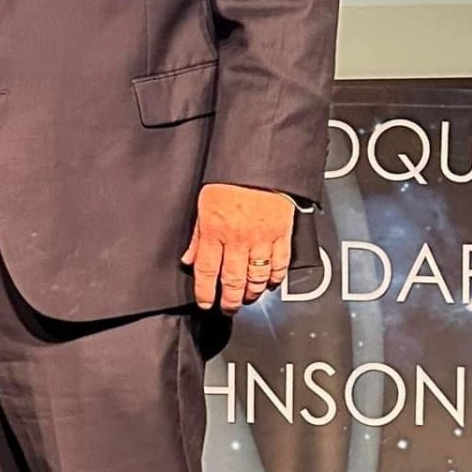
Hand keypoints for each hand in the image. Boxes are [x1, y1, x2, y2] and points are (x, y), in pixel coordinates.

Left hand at [182, 184, 293, 313]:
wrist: (261, 162)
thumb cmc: (230, 179)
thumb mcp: (204, 204)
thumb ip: (197, 236)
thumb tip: (189, 259)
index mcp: (215, 230)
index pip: (207, 271)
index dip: (205, 293)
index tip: (205, 304)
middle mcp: (238, 238)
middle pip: (233, 280)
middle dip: (230, 301)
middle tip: (228, 309)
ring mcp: (262, 238)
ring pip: (257, 277)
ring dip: (252, 293)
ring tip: (247, 299)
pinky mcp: (282, 234)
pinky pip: (280, 264)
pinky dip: (276, 278)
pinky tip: (270, 284)